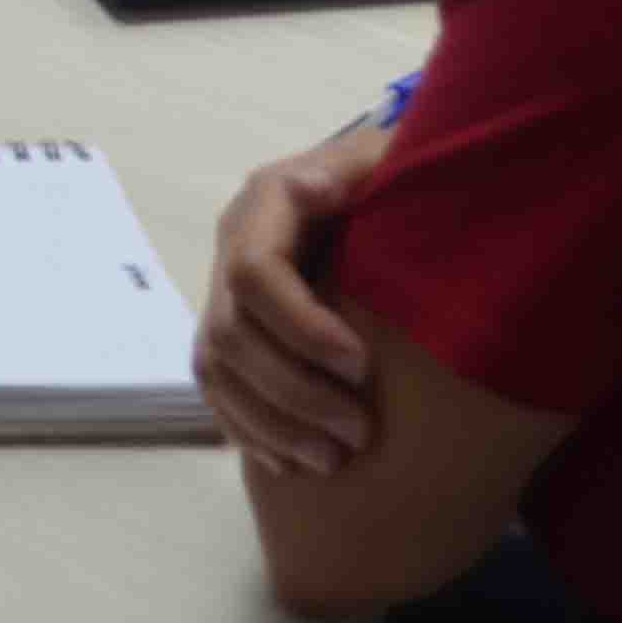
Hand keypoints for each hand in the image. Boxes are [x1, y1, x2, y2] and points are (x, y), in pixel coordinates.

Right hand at [198, 116, 396, 474]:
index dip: (300, 326)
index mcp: (266, 202)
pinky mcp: (233, 332)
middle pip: (230, 333)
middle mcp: (233, 247)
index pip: (254, 274)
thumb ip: (361, 168)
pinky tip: (295, 464)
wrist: (394, 192)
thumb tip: (312, 189)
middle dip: (292, 392)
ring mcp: (226, 291)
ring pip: (217, 370)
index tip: (363, 365)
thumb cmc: (404, 178)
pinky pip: (217, 391)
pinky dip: (250, 431)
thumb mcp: (392, 159)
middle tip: (360, 434)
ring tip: (334, 462)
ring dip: (270, 423)